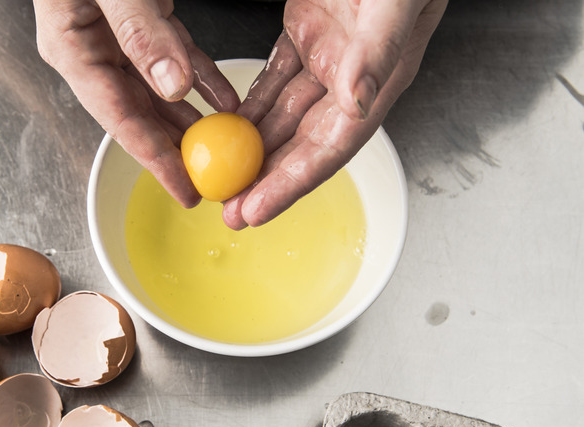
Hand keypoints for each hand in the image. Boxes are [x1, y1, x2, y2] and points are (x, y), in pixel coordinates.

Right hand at [33, 0, 239, 206]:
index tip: (186, 190)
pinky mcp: (137, 21)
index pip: (118, 117)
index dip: (154, 159)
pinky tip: (225, 97)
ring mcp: (113, 36)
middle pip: (138, 112)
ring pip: (158, 90)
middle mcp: (90, 48)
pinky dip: (201, 77)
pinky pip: (172, 58)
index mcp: (72, 47)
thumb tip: (171, 85)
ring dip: (192, 117)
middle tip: (214, 176)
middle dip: (176, 147)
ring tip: (226, 143)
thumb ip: (139, 31)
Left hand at [223, 0, 447, 228]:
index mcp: (377, 80)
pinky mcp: (306, 30)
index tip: (254, 211)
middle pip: (302, 144)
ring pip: (283, 116)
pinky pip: (273, 78)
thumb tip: (357, 103)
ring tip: (225, 177)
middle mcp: (351, 76)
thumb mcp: (395, 2)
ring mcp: (328, 54)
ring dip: (254, 149)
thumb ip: (379, 51)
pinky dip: (251, 103)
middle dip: (266, 180)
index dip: (291, 184)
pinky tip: (232, 124)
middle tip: (230, 211)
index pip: (329, 148)